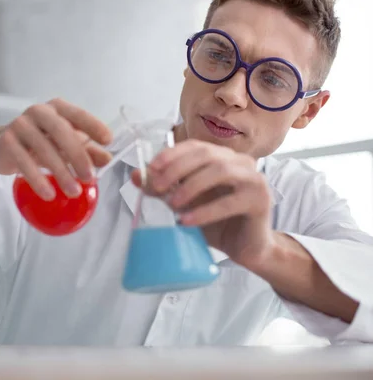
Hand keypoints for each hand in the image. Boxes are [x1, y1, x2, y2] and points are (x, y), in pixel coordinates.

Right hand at [0, 98, 112, 199]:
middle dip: (78, 155)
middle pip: (61, 131)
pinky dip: (38, 179)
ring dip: (61, 173)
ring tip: (73, 192)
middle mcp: (39, 112)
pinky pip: (24, 162)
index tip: (108, 140)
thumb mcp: (64, 145)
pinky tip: (49, 194)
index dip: (93, 125)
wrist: (0, 147)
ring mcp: (20, 125)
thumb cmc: (39, 142)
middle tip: (89, 177)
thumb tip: (108, 159)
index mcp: (57, 108)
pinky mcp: (7, 141)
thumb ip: (87, 150)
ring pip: (44, 148)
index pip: (77, 114)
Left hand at [131, 139, 274, 265]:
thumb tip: (136, 176)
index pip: (195, 146)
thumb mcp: (185, 204)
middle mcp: (241, 163)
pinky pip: (230, 202)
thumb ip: (164, 189)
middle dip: (177, 168)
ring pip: (220, 171)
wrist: (248, 249)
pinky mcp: (260, 201)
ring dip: (191, 186)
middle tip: (157, 187)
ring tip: (172, 204)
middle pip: (206, 154)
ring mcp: (254, 179)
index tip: (151, 168)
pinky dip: (204, 211)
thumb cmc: (217, 223)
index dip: (172, 154)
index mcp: (223, 158)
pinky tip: (187, 221)